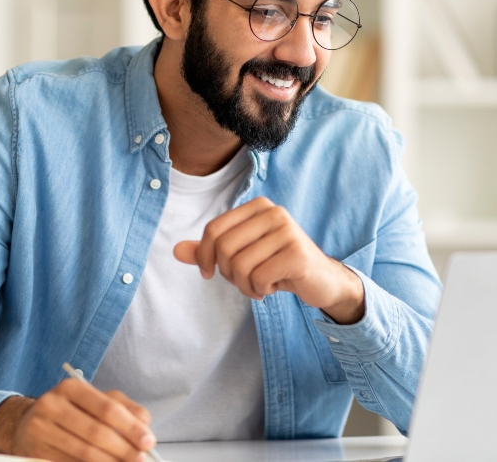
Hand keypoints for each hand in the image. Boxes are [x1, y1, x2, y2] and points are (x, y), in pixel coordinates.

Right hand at [0, 379, 155, 461]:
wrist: (27, 426)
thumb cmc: (70, 413)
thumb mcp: (96, 401)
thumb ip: (123, 408)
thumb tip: (145, 426)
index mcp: (70, 388)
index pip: (107, 408)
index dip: (131, 427)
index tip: (148, 441)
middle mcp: (51, 405)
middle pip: (96, 432)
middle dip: (124, 449)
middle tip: (140, 459)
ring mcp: (40, 431)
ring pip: (84, 453)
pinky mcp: (35, 453)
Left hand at [173, 196, 365, 323]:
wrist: (320, 280)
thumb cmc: (277, 264)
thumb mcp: (241, 255)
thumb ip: (210, 251)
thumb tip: (175, 251)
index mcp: (258, 207)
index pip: (214, 230)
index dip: (203, 256)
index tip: (208, 273)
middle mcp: (274, 213)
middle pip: (225, 248)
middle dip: (228, 274)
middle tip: (244, 281)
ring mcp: (288, 231)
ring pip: (241, 266)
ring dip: (245, 286)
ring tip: (259, 286)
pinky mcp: (297, 254)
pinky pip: (259, 277)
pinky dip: (260, 290)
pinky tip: (273, 287)